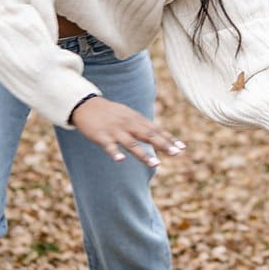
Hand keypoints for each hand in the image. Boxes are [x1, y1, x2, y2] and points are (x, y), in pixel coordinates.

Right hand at [70, 97, 184, 166]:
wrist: (86, 104)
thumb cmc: (111, 113)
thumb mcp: (129, 115)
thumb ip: (144, 126)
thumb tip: (161, 135)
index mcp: (136, 120)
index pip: (156, 130)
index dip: (169, 138)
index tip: (182, 148)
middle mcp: (128, 124)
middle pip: (148, 135)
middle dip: (163, 145)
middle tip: (176, 154)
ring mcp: (115, 131)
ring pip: (132, 143)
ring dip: (144, 154)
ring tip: (156, 164)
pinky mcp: (102, 136)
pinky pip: (109, 146)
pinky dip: (115, 153)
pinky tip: (120, 160)